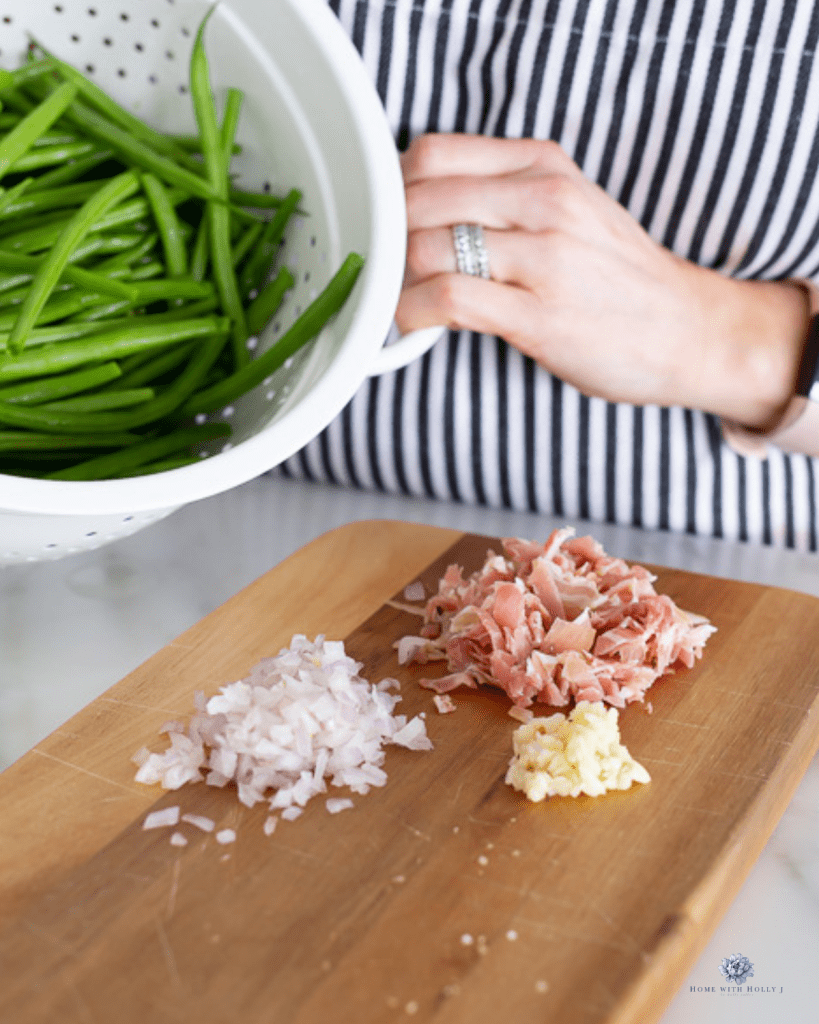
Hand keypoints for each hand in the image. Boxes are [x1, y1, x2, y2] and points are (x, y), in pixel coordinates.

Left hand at [397, 133, 808, 429]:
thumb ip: (503, 199)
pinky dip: (412, 312)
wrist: (688, 330)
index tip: (390, 224)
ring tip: (400, 299)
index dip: (394, 192)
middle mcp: (544, 199)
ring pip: (425, 246)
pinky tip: (414, 324)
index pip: (433, 154)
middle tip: (388, 269)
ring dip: (395, 279)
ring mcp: (544, 256)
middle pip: (418, 198)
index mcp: (544, 166)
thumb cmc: (619, 278)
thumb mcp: (569, 209)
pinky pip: (447, 299)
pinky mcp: (538, 314)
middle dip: (387, 238)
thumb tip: (420, 213)